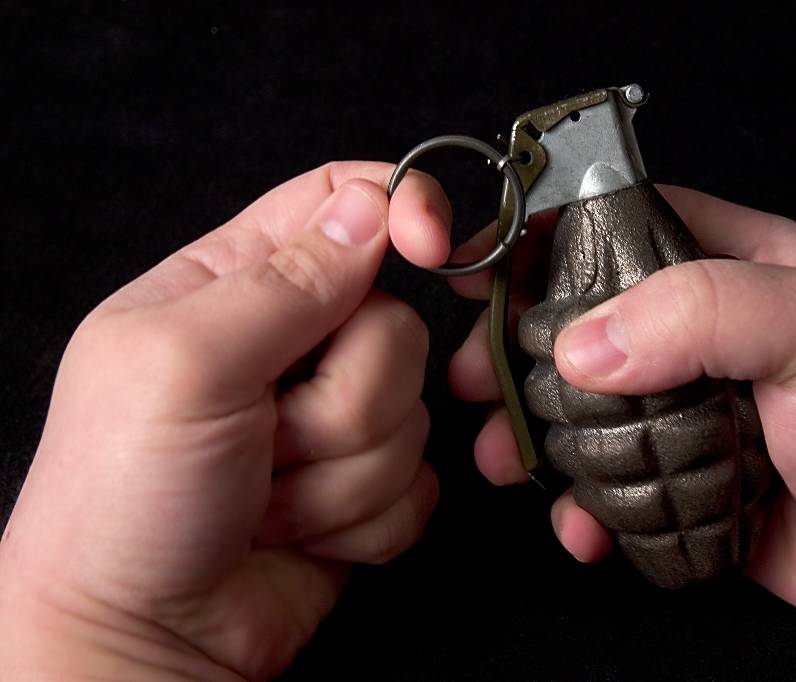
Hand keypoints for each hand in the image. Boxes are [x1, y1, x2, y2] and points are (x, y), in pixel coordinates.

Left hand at [0, 162, 452, 679]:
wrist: (140, 639)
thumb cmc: (124, 498)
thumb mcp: (183, 365)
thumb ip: (284, 281)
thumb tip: (370, 209)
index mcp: (235, 283)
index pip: (342, 203)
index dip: (404, 210)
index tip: (432, 246)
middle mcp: (293, 344)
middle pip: (396, 325)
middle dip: (342, 400)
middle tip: (264, 438)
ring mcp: (333, 419)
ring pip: (414, 413)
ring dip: (338, 476)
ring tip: (262, 499)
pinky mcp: (365, 487)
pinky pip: (420, 485)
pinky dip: (360, 522)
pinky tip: (295, 536)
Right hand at [393, 184, 795, 666]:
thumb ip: (702, 312)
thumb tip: (582, 346)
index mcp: (727, 265)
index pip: (611, 227)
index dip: (536, 241)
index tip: (474, 269)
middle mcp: (698, 335)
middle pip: (575, 325)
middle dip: (513, 353)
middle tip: (468, 379)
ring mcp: (686, 412)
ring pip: (580, 411)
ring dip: (530, 435)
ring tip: (502, 459)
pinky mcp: (684, 486)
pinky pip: (609, 490)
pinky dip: (582, 510)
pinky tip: (582, 529)